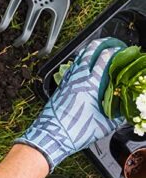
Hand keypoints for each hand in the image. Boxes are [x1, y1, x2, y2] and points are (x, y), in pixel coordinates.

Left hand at [15, 38, 126, 171]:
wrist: (51, 134)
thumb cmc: (76, 131)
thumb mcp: (104, 125)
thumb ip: (118, 115)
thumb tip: (126, 110)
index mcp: (91, 85)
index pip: (104, 60)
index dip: (114, 51)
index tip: (121, 49)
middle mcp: (78, 78)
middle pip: (89, 52)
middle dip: (100, 43)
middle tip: (109, 42)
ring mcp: (67, 80)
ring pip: (78, 58)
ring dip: (88, 51)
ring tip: (96, 49)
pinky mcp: (60, 85)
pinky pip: (71, 68)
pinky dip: (78, 62)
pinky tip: (81, 65)